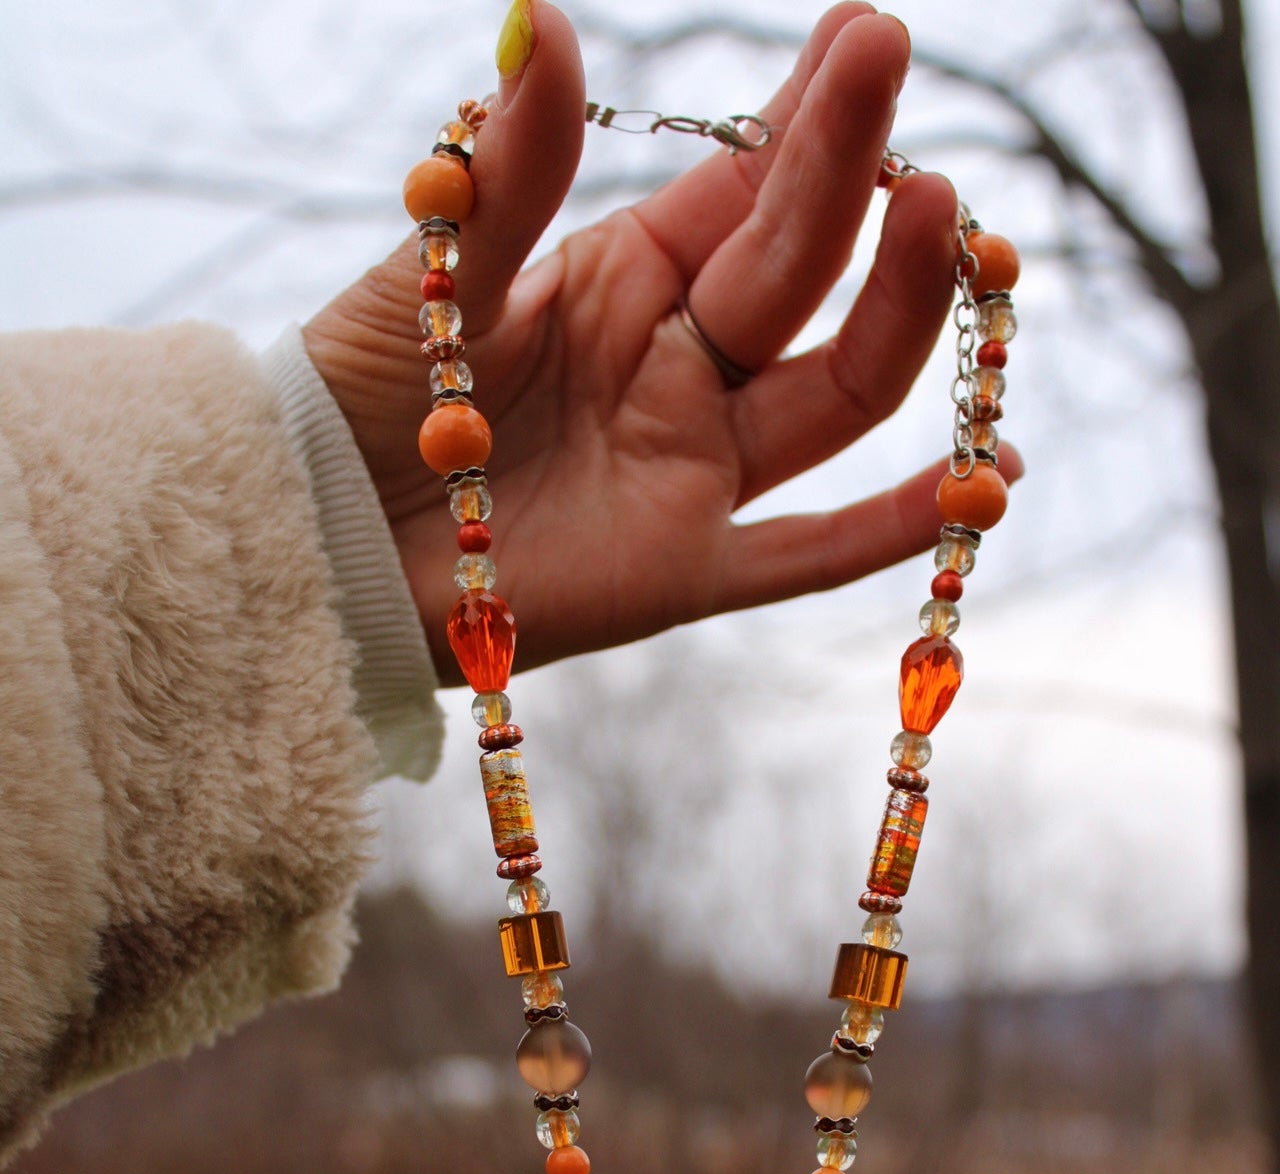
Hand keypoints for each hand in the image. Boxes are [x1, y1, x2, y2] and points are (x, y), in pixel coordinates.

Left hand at [304, 1, 1021, 686]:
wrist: (319, 532)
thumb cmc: (366, 390)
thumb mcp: (438, 267)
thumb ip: (511, 171)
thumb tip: (542, 20)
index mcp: (631, 277)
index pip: (750, 189)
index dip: (810, 118)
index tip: (864, 32)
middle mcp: (683, 367)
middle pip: (798, 275)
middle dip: (850, 178)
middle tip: (890, 76)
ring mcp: (695, 468)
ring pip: (831, 394)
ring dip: (894, 314)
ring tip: (939, 221)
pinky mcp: (684, 569)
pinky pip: (806, 553)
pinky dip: (894, 528)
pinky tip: (987, 482)